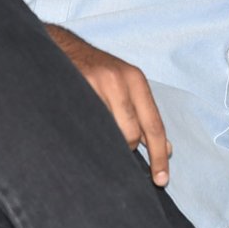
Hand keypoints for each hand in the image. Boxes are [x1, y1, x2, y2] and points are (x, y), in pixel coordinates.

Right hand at [46, 25, 170, 185]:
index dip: (159, 155)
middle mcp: (118, 80)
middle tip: (113, 142)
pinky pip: (86, 126)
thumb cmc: (98, 72)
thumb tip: (166, 149)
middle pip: (131, 134)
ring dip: (106, 141)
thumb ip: (145, 115)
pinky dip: (88, 133)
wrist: (62, 48)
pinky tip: (83, 128)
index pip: (153, 125)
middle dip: (125, 147)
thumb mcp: (127, 86)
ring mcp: (94, 84)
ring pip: (109, 133)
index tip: (161, 179)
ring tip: (96, 129)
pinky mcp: (73, 89)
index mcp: (136, 80)